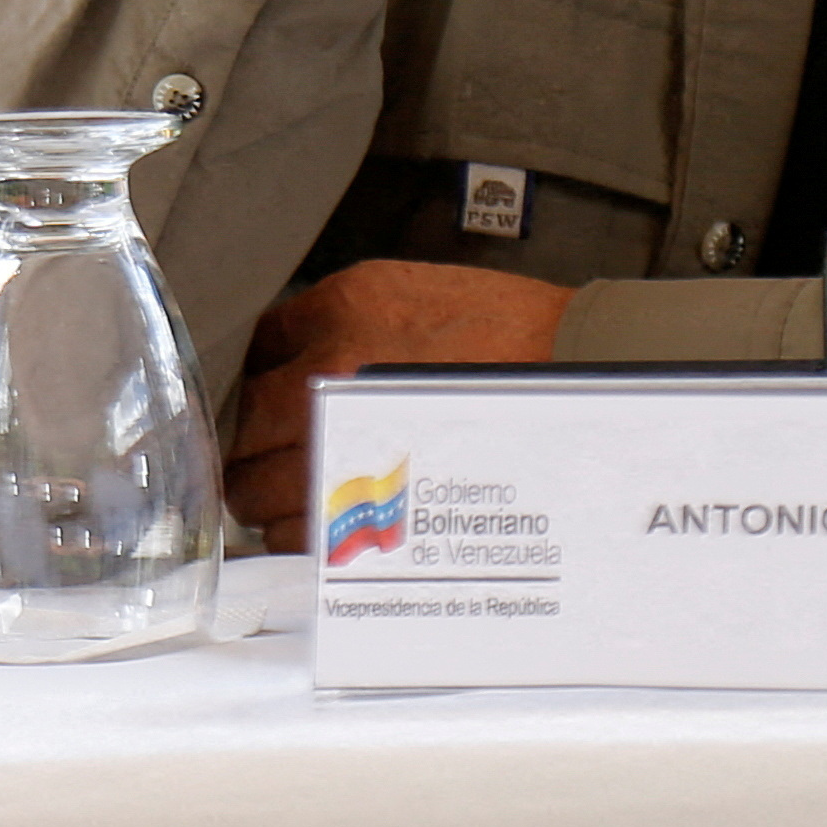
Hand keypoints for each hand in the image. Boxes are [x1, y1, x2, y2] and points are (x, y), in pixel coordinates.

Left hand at [222, 260, 576, 549]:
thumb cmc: (512, 334)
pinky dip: (305, 535)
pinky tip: (330, 522)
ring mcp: (347, 437)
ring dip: (277, 499)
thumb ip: (344, 321)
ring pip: (263, 493)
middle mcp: (334, 368)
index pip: (259, 352)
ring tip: (306, 496)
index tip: (275, 403)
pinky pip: (300, 535)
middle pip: (249, 431)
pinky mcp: (373, 498)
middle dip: (260, 450)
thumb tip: (295, 365)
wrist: (577, 371)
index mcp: (344, 306)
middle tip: (280, 459)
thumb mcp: (413, 291)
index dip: (265, 381)